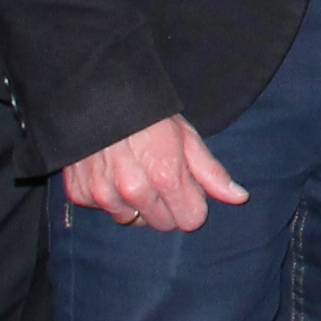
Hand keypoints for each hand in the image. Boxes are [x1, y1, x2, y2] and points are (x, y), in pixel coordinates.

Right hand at [64, 115, 246, 232]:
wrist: (97, 96)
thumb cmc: (149, 115)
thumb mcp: (187, 137)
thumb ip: (211, 173)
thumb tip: (239, 198)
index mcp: (165, 177)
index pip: (190, 220)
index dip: (193, 203)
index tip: (186, 187)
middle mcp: (133, 191)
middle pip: (163, 224)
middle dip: (167, 206)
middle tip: (159, 177)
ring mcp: (103, 195)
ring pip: (132, 219)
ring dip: (136, 204)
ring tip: (134, 172)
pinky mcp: (81, 195)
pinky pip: (105, 210)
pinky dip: (109, 197)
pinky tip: (111, 171)